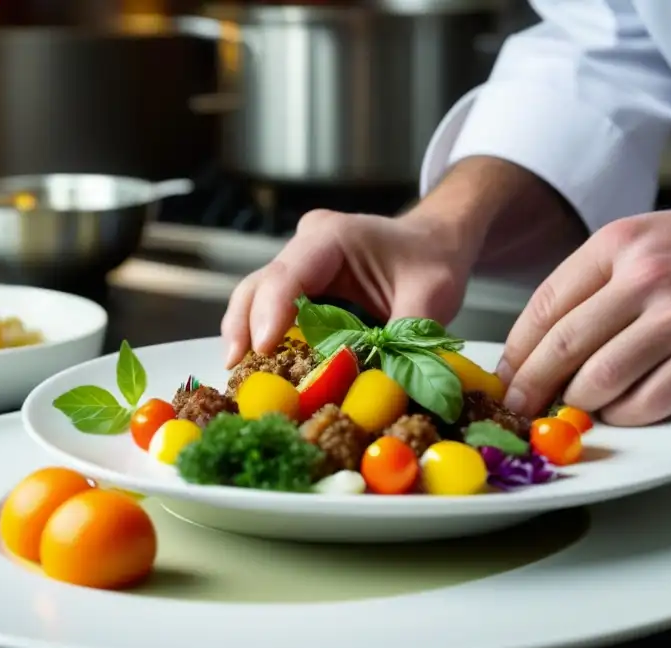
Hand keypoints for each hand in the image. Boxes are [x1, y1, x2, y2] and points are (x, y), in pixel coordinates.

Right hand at [221, 208, 473, 365]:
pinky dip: (265, 338)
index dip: (271, 313)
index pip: (289, 274)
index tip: (263, 350)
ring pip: (257, 296)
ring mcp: (300, 263)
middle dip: (244, 328)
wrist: (435, 242)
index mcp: (334, 237)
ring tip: (239, 374)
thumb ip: (408, 337)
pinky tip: (262, 368)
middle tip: (235, 370)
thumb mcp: (432, 296)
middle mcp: (307, 245)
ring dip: (247, 335)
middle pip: (260, 285)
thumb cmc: (433, 260)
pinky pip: (273, 309)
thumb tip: (388, 386)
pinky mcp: (301, 285)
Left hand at [497, 205, 670, 425]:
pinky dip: (626, 416)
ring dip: (580, 404)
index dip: (516, 351)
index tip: (506, 377)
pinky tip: (624, 412)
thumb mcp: (647, 239)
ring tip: (578, 408)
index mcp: (619, 244)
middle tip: (520, 409)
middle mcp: (645, 277)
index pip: (544, 305)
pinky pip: (648, 403)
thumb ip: (597, 281)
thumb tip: (544, 341)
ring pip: (599, 380)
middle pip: (561, 348)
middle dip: (531, 389)